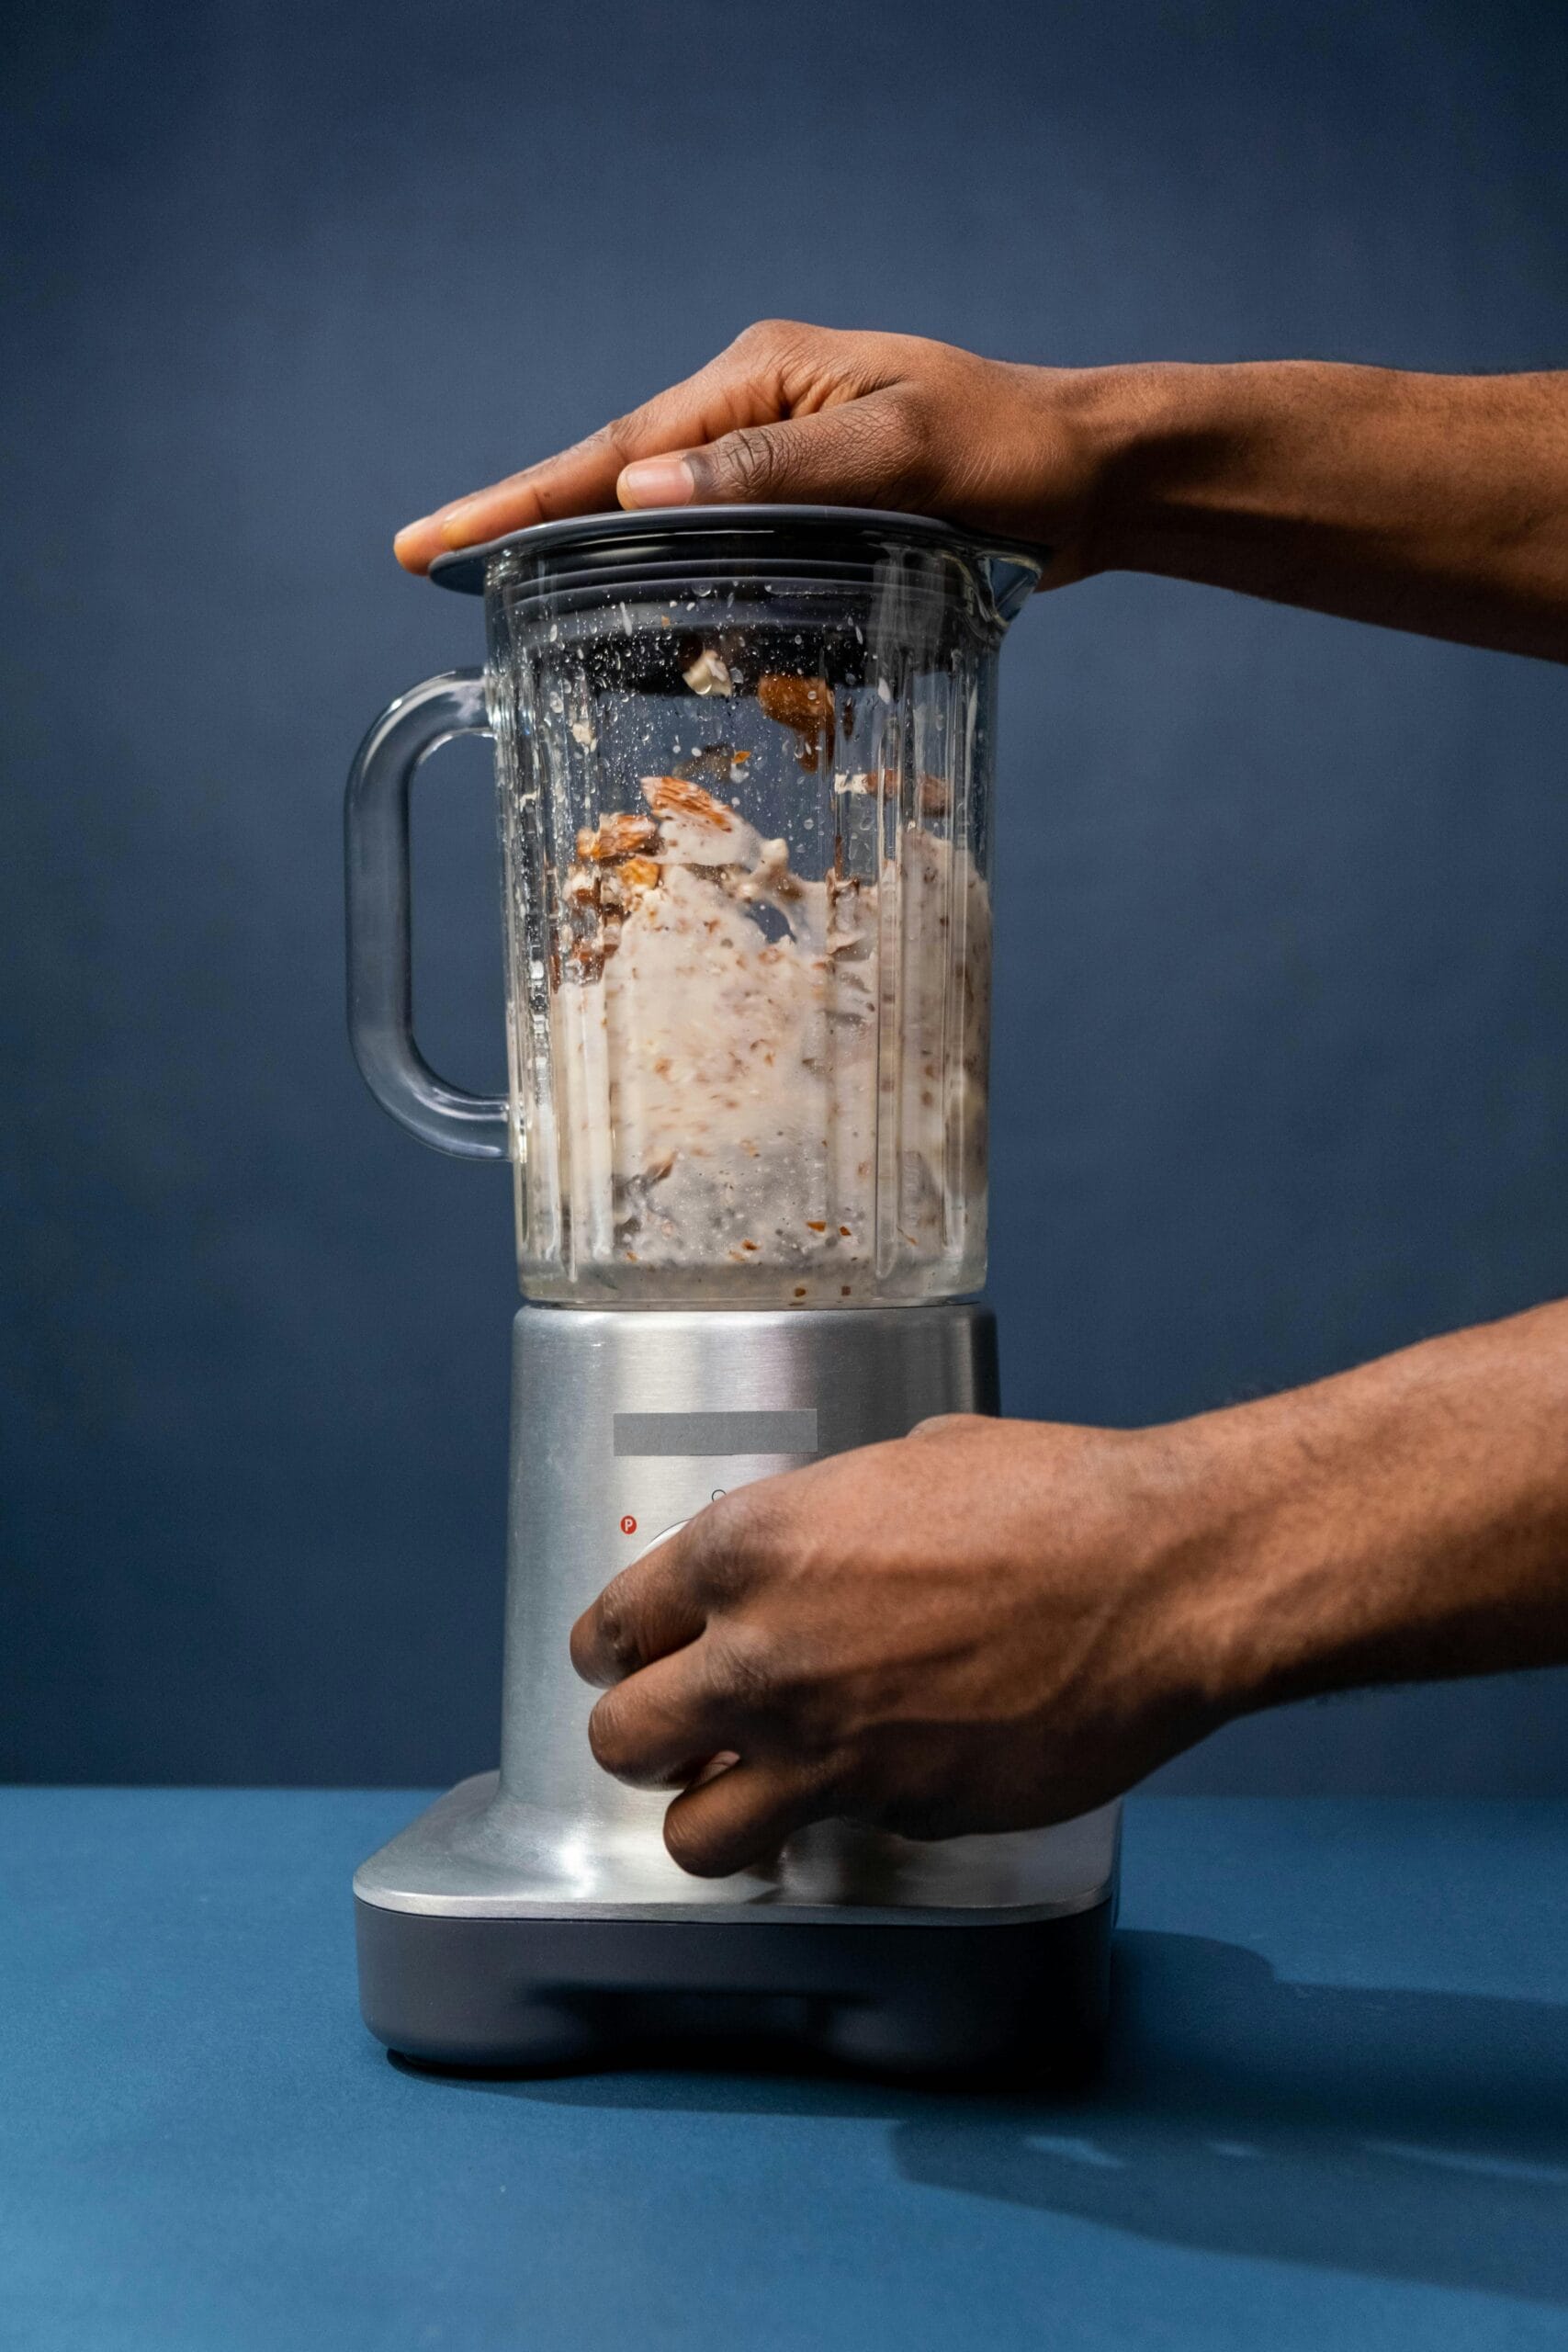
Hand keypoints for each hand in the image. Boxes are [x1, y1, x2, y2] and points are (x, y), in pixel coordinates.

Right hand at [393, 319, 1122, 583]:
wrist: (1091, 477)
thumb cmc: (1010, 456)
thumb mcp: (900, 457)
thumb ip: (777, 473)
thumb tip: (643, 490)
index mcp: (757, 382)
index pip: (613, 454)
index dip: (517, 505)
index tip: (429, 547)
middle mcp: (754, 414)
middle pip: (616, 482)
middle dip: (530, 531)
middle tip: (438, 575)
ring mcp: (777, 461)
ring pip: (662, 524)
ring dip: (604, 571)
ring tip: (524, 615)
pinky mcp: (805, 509)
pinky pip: (717, 552)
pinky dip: (680, 594)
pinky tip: (653, 638)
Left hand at [569, 1413, 1225, 1877]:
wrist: (1158, 1582)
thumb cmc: (1051, 1498)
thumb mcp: (902, 1466)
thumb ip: (816, 1527)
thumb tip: (798, 1563)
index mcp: (749, 1549)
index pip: (615, 1625)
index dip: (615, 1647)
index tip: (624, 1659)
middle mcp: (762, 1660)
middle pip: (620, 1740)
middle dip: (639, 1736)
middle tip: (676, 1728)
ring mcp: (826, 1753)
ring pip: (694, 1834)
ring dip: (709, 1812)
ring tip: (743, 1789)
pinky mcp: (896, 1815)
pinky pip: (827, 1836)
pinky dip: (840, 1817)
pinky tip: (884, 1771)